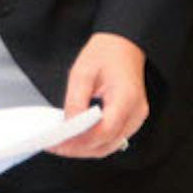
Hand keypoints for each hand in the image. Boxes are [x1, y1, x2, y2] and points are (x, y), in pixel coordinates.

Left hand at [52, 32, 148, 158]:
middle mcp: (136, 112)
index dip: (81, 141)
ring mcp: (136, 117)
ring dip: (86, 149)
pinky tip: (78, 138)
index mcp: (126, 98)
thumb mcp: (82, 72)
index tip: (59, 142)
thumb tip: (68, 127)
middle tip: (55, 146)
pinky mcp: (132, 119)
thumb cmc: (106, 52)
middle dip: (79, 149)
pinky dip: (94, 143)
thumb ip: (75, 101)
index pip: (104, 131)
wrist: (124, 44)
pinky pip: (113, 139)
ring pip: (110, 146)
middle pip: (107, 144)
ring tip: (63, 144)